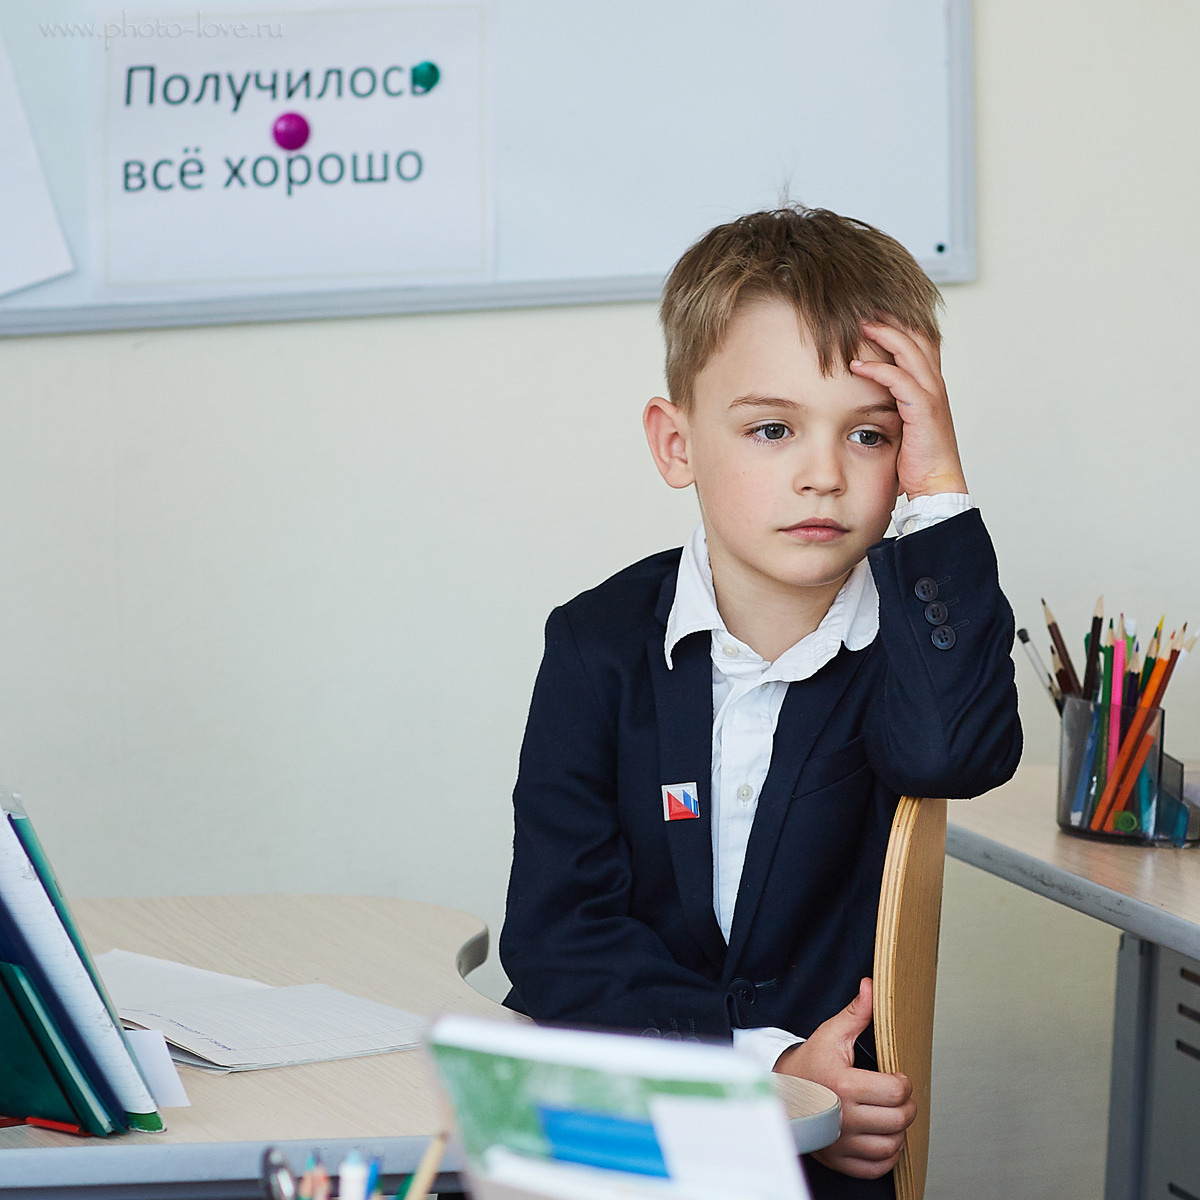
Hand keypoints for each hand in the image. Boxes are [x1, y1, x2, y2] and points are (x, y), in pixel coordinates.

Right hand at [774, 978, 914, 1179]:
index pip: (896, 1091)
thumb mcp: (830, 1034)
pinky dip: (887, 1156)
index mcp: (844, 1085)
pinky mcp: (840, 1159)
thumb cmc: (807, 1064)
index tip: (896, 1077)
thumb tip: (871, 987)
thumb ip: (856, 1013)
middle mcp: (843, 1117)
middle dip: (906, 1105)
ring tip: (890, 1115)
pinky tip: (881, 1136)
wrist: (781, 1093)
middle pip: (899, 1119)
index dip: (903, 1082)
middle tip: (897, 1095)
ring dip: (899, 1131)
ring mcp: (842, 1142)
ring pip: (892, 1145)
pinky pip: (877, 1167)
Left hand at [849, 319, 967, 498]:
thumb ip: (891, 404)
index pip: (920, 343)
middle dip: (892, 320)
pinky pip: (900, 380)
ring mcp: (931, 396)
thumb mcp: (903, 423)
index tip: (876, 313)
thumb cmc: (917, 459)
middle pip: (917, 338)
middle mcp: (934, 385)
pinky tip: (856, 365)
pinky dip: (878, 370)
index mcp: (930, 386)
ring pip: (910, 352)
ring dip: (884, 335)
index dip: (902, 324)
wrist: (936, 484)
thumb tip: (867, 397)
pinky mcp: (923, 410)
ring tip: (859, 326)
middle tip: (864, 310)